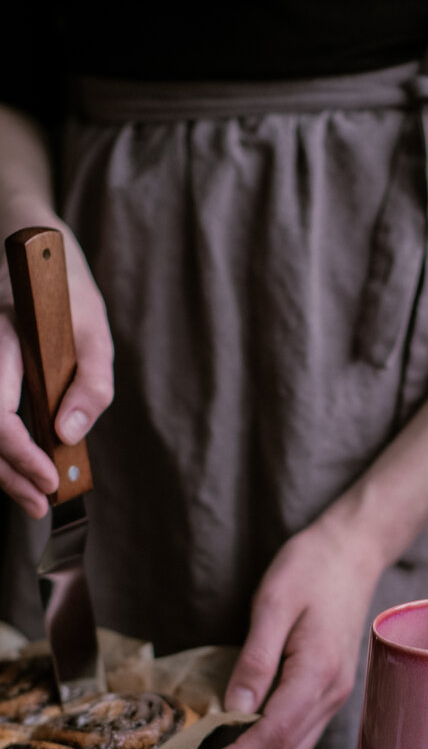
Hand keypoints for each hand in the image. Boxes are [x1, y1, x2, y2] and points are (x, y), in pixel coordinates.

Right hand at [0, 227, 113, 517]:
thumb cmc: (66, 285)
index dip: (18, 452)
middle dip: (6, 473)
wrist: (31, 243)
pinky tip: (18, 466)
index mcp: (4, 335)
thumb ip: (91, 384)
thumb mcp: (96, 328)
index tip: (47, 480)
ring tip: (30, 496)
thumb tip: (68, 434)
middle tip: (39, 506)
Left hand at [188, 517, 381, 748]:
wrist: (353, 552)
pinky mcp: (327, 692)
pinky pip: (296, 739)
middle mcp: (330, 693)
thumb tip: (234, 710)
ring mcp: (332, 696)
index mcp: (317, 672)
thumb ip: (255, 659)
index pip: (273, 733)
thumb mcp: (274, 603)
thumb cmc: (311, 568)